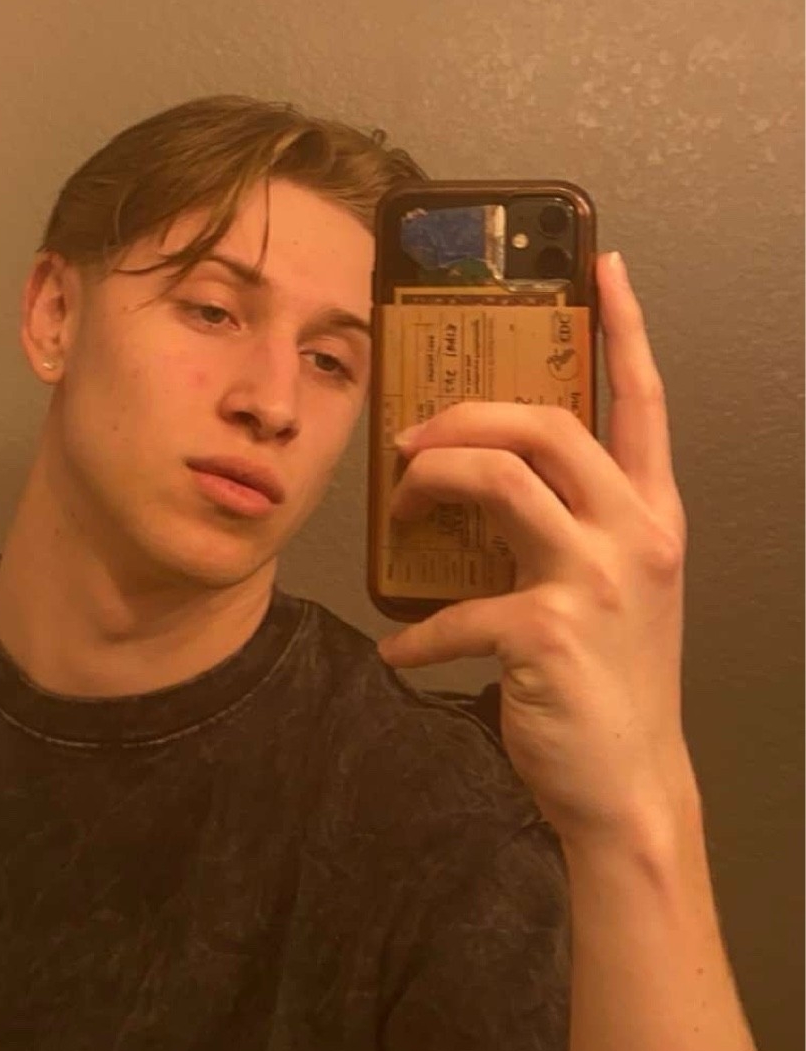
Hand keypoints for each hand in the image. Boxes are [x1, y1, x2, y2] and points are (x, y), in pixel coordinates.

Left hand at [376, 252, 693, 848]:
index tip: (604, 262)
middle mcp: (636, 533)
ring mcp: (595, 580)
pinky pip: (456, 606)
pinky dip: (416, 632)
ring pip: (500, 478)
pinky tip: (400, 653)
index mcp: (652, 513)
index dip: (625, 326)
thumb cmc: (612, 678)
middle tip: (412, 438)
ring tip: (399, 503)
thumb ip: (572, 519)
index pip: (643, 399)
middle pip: (545, 423)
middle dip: (465, 414)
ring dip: (432, 480)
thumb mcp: (614, 582)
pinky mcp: (545, 631)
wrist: (629, 788)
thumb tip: (485, 469)